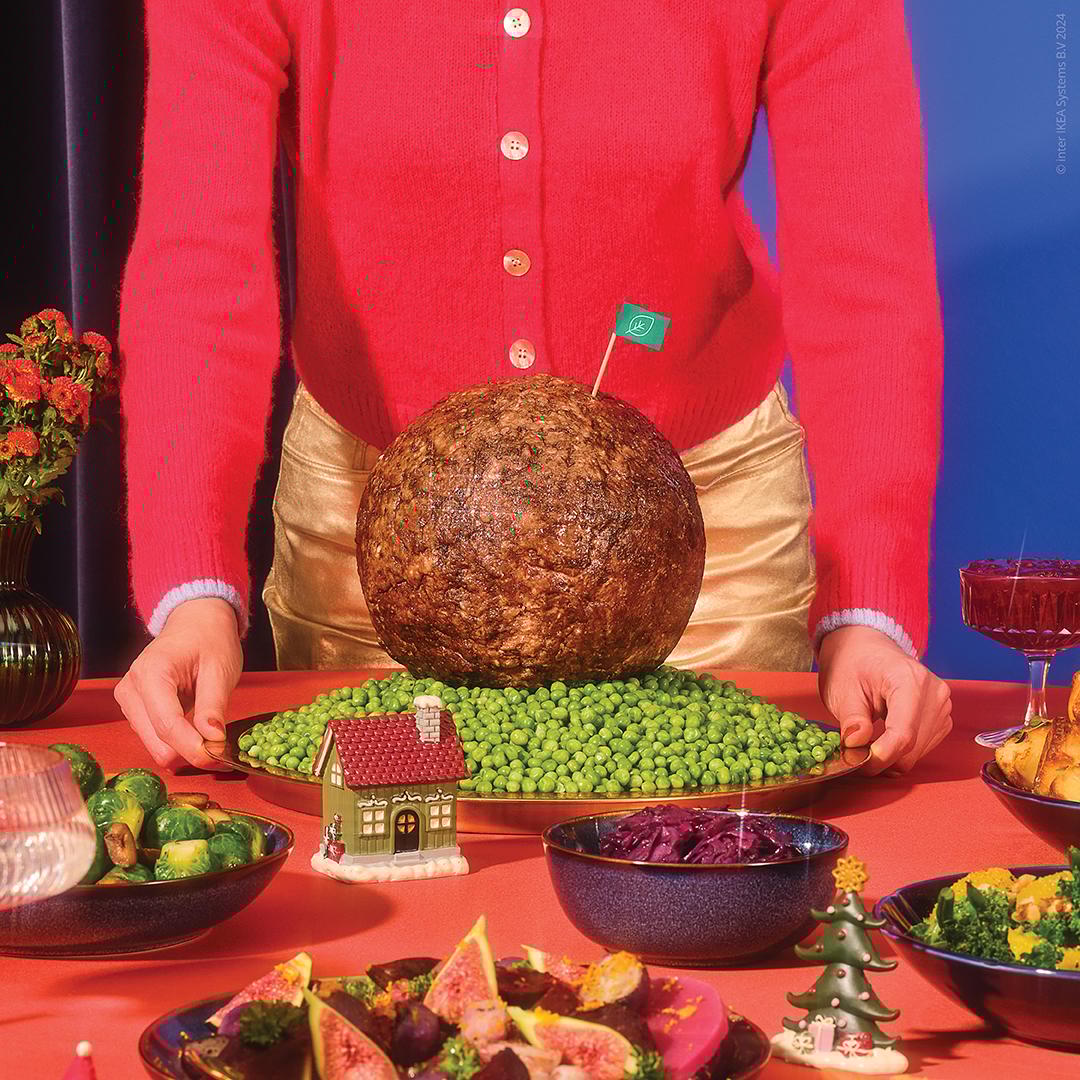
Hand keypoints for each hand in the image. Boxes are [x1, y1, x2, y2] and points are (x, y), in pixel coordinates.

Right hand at [114, 597, 242, 770]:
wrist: (196, 622)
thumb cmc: (209, 640)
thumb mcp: (220, 668)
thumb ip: (213, 705)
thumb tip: (212, 741)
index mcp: (151, 674)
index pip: (167, 725)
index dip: (192, 747)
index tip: (217, 758)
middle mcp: (131, 688)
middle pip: (157, 740)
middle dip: (189, 751)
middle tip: (221, 751)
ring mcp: (129, 700)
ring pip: (154, 743)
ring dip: (184, 747)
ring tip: (213, 737)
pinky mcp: (135, 709)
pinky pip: (155, 736)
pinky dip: (178, 741)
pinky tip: (199, 733)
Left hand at [817, 625, 951, 775]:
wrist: (865, 648)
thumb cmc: (853, 664)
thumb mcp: (842, 689)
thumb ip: (852, 720)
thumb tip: (856, 746)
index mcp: (909, 679)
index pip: (902, 733)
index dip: (881, 756)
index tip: (858, 764)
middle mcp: (934, 692)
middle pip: (912, 746)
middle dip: (882, 759)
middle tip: (854, 756)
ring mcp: (942, 705)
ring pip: (918, 752)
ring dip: (891, 756)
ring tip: (866, 742)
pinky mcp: (941, 718)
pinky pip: (922, 747)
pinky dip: (901, 751)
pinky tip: (882, 738)